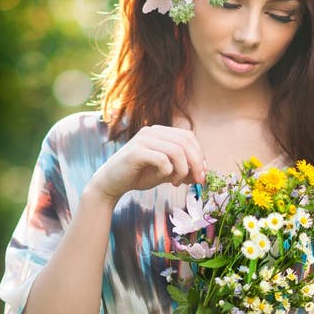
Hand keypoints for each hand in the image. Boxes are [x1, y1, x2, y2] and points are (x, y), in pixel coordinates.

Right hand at [88, 125, 206, 204]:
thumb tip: (202, 174)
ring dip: (183, 170)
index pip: (188, 137)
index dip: (199, 154)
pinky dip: (168, 171)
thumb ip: (183, 170)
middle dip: (196, 164)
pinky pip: (162, 159)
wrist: (111, 183)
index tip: (202, 174)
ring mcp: (143, 139)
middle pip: (186, 142)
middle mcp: (152, 131)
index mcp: (160, 132)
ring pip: (177, 151)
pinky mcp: (136, 151)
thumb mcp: (166, 172)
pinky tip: (164, 179)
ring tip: (177, 182)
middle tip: (197, 181)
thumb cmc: (139, 175)